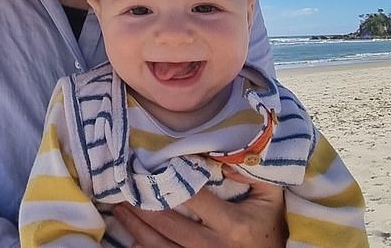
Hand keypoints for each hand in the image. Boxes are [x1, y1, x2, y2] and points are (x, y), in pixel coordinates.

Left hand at [113, 177, 286, 247]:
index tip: (151, 164)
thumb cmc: (271, 224)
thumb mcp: (270, 195)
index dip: (172, 181)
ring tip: (119, 209)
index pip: (195, 198)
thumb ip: (249, 170)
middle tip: (123, 188)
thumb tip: (219, 153)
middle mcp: (216, 247)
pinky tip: (132, 235)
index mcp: (234, 225)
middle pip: (170, 225)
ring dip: (137, 228)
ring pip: (162, 247)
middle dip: (143, 206)